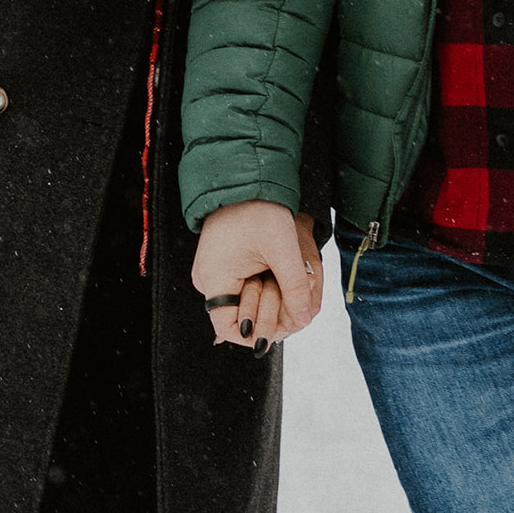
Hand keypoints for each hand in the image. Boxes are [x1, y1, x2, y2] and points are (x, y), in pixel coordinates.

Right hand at [194, 202, 321, 351]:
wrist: (246, 179)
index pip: (230, 329)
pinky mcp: (223, 264)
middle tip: (288, 288)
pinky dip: (263, 284)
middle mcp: (208, 281)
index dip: (257, 333)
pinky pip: (243, 287)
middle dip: (270, 309)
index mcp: (214, 279)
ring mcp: (214, 272)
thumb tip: (304, 319)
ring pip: (245, 302)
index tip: (284, 323)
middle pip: (241, 316)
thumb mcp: (283, 250)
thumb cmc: (259, 209)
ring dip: (269, 295)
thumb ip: (294, 288)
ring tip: (283, 272)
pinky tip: (275, 271)